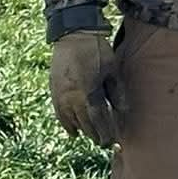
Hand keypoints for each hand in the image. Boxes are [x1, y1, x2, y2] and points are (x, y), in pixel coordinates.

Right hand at [49, 29, 121, 145]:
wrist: (73, 35)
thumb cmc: (97, 51)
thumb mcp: (112, 70)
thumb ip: (117, 92)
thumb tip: (123, 112)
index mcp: (89, 92)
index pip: (99, 120)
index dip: (106, 132)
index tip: (112, 141)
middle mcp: (72, 98)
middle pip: (85, 124)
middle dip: (96, 135)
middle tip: (105, 143)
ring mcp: (60, 95)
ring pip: (71, 121)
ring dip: (82, 130)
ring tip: (92, 136)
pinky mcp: (54, 91)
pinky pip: (59, 114)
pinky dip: (67, 124)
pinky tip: (73, 131)